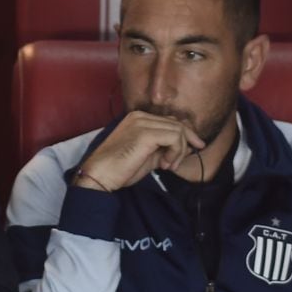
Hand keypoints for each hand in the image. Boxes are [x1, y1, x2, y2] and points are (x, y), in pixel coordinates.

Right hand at [75, 110, 205, 191]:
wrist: (100, 175)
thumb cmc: (120, 169)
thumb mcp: (147, 156)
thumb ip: (164, 149)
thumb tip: (185, 148)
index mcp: (138, 119)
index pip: (170, 121)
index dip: (184, 135)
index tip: (191, 150)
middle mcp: (140, 116)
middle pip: (177, 123)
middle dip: (187, 142)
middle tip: (188, 157)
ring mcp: (142, 123)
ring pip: (178, 130)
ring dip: (180, 151)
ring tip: (168, 166)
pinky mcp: (146, 133)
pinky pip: (174, 138)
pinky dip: (175, 152)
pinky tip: (164, 165)